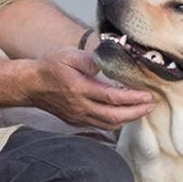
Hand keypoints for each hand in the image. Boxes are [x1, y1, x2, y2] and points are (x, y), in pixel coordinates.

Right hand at [27, 50, 153, 129]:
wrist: (31, 85)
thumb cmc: (50, 67)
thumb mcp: (69, 55)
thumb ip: (91, 60)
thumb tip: (108, 61)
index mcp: (80, 89)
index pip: (112, 97)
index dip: (133, 98)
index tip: (148, 95)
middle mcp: (80, 107)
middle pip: (115, 116)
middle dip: (136, 112)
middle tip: (151, 105)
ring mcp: (78, 117)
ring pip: (109, 124)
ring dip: (128, 119)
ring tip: (141, 110)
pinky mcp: (76, 121)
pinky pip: (100, 125)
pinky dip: (115, 121)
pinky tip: (124, 113)